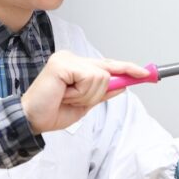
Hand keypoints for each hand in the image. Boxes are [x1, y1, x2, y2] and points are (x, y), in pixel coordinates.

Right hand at [21, 51, 149, 133]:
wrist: (32, 120)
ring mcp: (67, 59)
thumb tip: (123, 85)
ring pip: (101, 77)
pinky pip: (90, 78)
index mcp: (77, 65)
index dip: (127, 68)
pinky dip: (80, 93)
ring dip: (87, 95)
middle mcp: (72, 58)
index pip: (107, 64)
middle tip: (74, 98)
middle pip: (107, 71)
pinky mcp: (62, 64)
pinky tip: (64, 94)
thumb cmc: (53, 111)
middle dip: (98, 91)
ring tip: (67, 98)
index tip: (146, 74)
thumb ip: (103, 93)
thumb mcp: (85, 104)